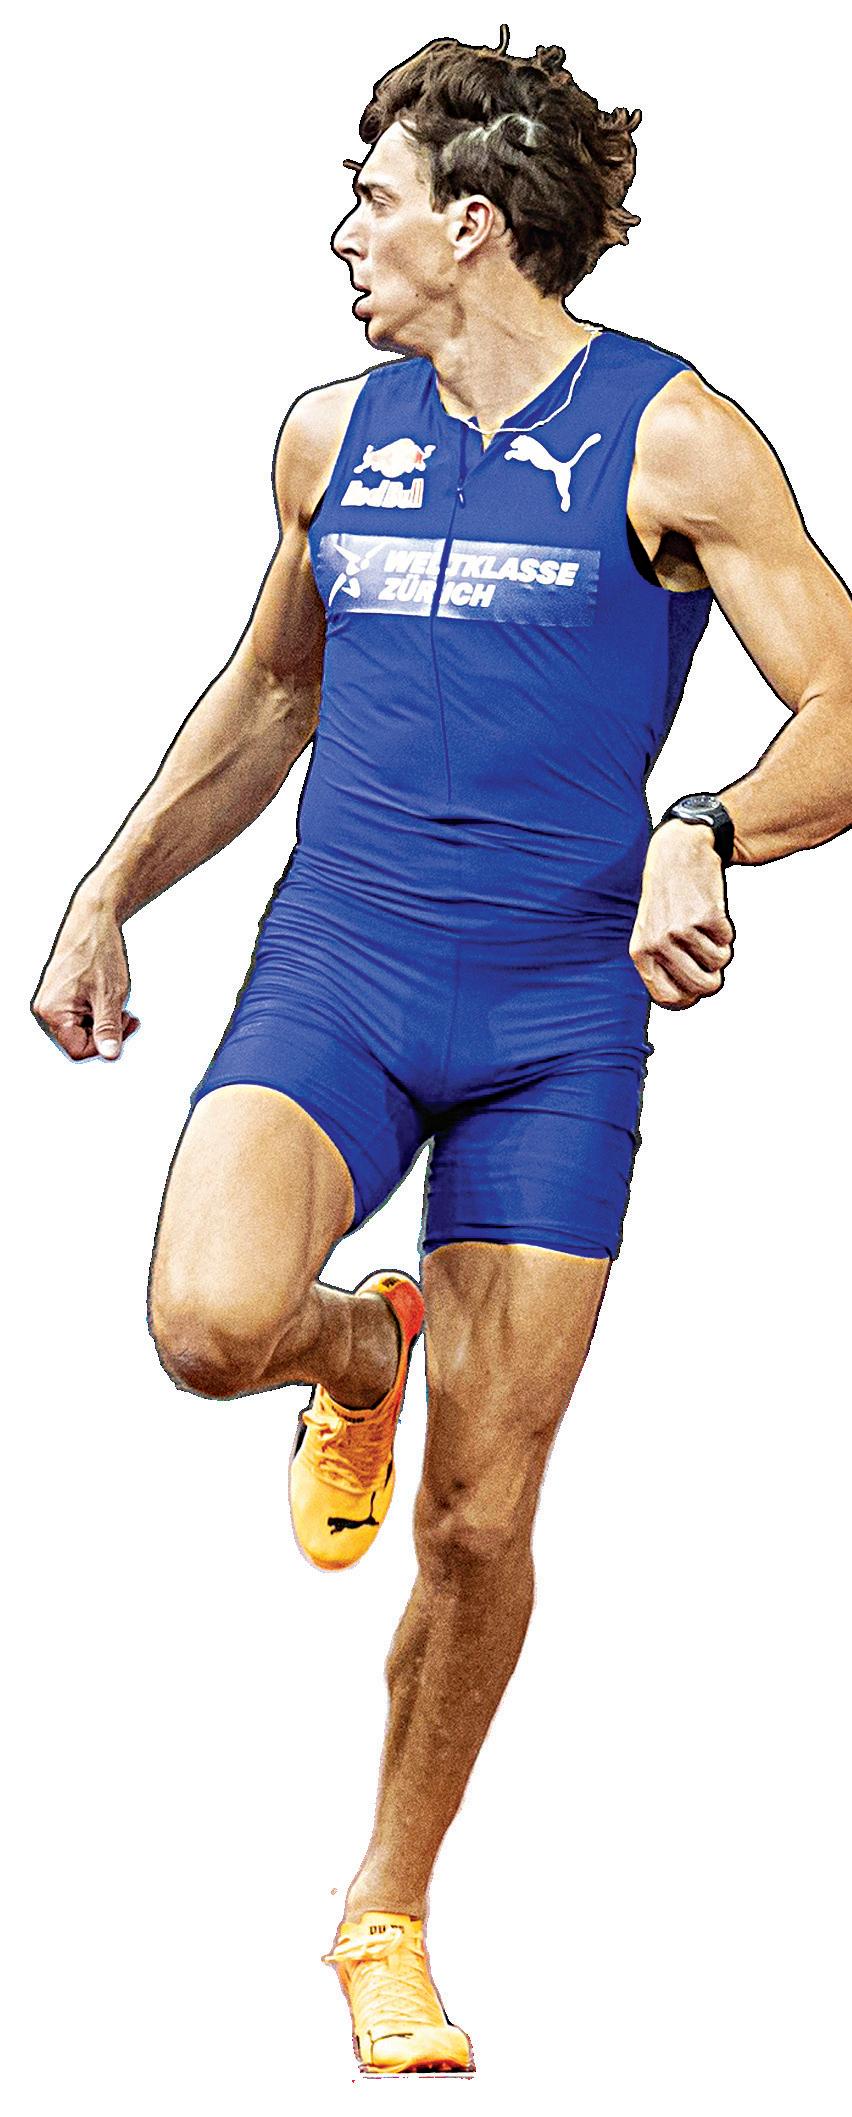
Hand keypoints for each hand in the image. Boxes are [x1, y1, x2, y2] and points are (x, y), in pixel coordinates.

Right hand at [31, 892, 139, 1059]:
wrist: (92, 920)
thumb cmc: (99, 953)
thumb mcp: (110, 995)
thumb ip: (108, 1028)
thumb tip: (110, 1056)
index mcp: (52, 1013)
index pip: (78, 1051)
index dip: (104, 1044)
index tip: (125, 1024)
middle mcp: (45, 1010)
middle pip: (79, 1041)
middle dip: (106, 1031)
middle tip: (128, 1015)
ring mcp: (50, 1002)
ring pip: (81, 1028)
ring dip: (103, 1020)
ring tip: (116, 1000)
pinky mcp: (58, 995)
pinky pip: (78, 1015)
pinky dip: (97, 1009)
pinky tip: (107, 994)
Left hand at [629, 820, 734, 1008]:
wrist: (677, 853)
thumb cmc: (666, 897)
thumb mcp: (649, 930)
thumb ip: (660, 964)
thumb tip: (684, 999)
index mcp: (640, 953)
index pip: (667, 997)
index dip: (689, 997)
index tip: (695, 989)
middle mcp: (658, 943)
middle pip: (701, 986)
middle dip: (713, 979)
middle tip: (711, 961)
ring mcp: (682, 929)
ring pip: (719, 963)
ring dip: (719, 948)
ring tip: (704, 927)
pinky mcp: (705, 915)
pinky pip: (728, 940)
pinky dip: (725, 930)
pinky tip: (710, 912)